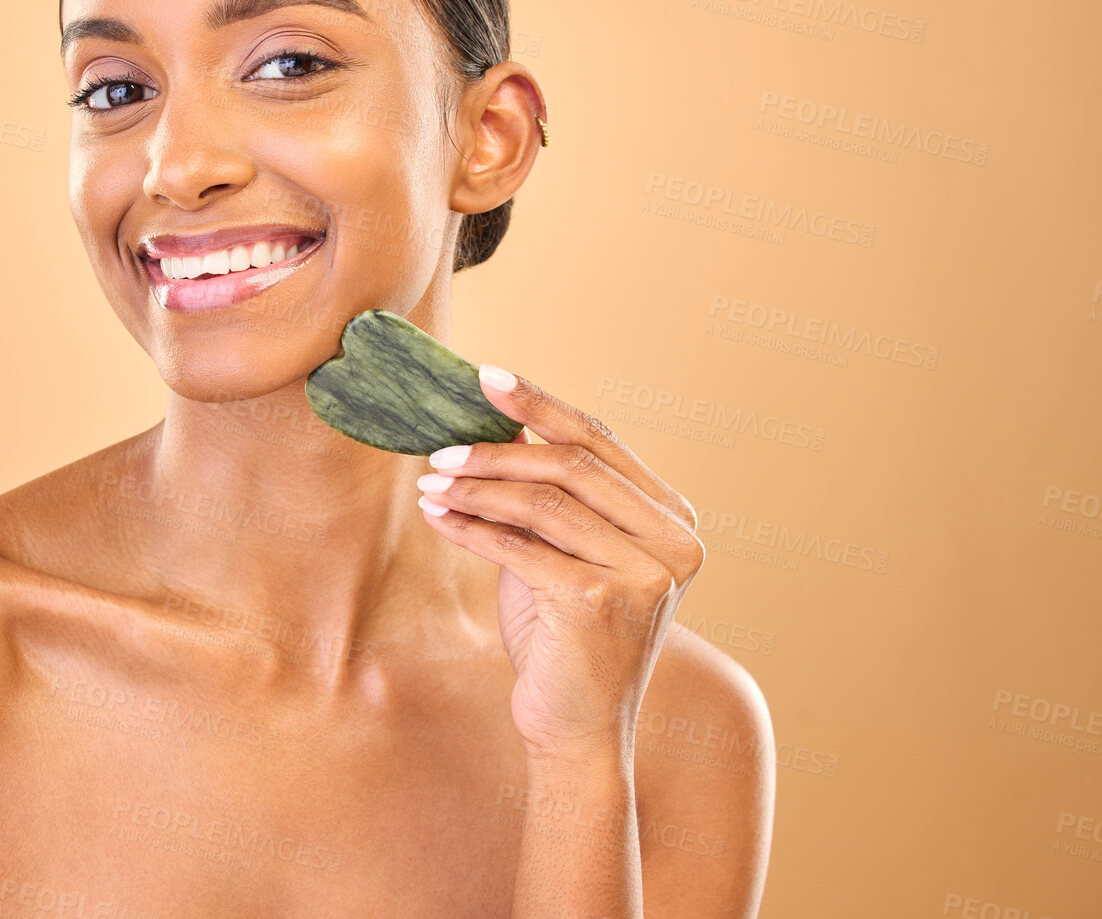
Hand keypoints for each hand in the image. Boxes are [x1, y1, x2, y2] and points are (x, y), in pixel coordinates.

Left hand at [416, 364, 704, 763]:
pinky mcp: (601, 603)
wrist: (576, 727)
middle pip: (571, 464)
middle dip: (496, 449)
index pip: (601, 441)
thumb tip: (498, 421)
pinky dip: (472, 528)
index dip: (542, 404)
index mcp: (673, 518)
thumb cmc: (564, 635)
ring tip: (430, 483)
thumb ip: (545, 492)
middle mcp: (673, 542)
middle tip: (440, 447)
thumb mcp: (558, 550)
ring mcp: (644, 574)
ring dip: (476, 488)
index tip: (486, 378)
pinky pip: (520, 547)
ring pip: (543, 502)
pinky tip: (439, 517)